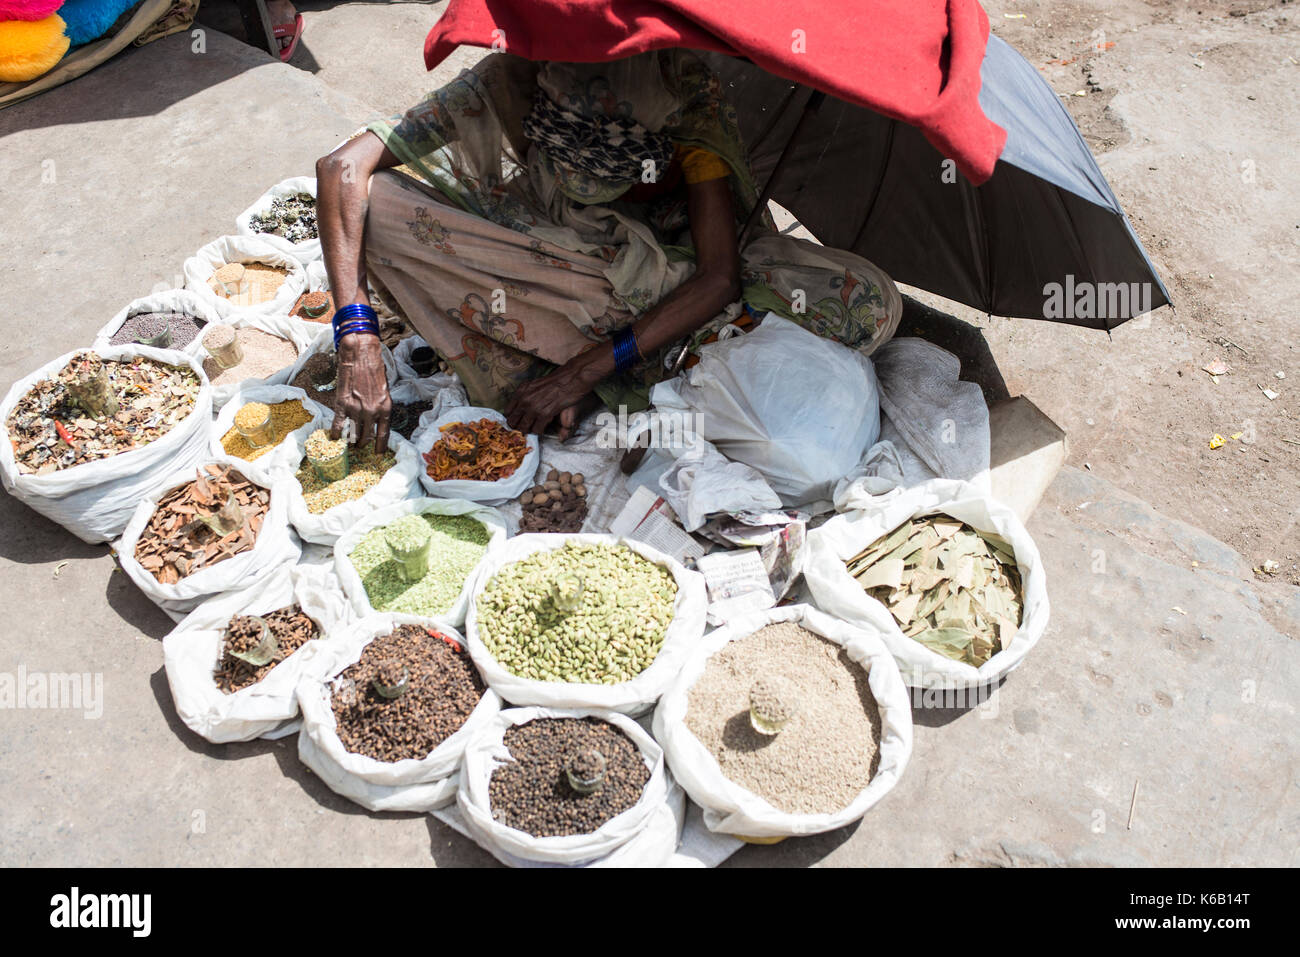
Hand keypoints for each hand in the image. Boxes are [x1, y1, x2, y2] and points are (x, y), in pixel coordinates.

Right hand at [331, 333, 390, 452]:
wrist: (361, 354)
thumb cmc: (375, 369)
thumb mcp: (385, 390)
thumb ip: (381, 406)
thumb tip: (376, 421)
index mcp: (386, 409)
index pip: (383, 435)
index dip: (379, 447)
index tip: (376, 454)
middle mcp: (372, 412)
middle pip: (366, 437)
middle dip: (362, 445)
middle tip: (358, 448)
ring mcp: (356, 409)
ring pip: (352, 434)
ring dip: (350, 442)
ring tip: (347, 445)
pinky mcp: (342, 404)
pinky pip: (338, 425)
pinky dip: (335, 434)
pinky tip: (334, 438)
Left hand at [505, 362, 597, 440]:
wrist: (569, 379)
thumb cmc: (554, 381)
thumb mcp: (533, 384)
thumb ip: (524, 394)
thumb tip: (520, 406)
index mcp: (520, 392)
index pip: (508, 411)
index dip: (512, 418)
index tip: (516, 421)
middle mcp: (524, 400)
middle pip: (513, 422)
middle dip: (517, 427)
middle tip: (523, 429)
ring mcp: (534, 408)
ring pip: (524, 427)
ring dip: (528, 431)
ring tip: (532, 430)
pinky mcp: (545, 414)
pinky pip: (537, 429)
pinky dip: (539, 431)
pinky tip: (541, 428)